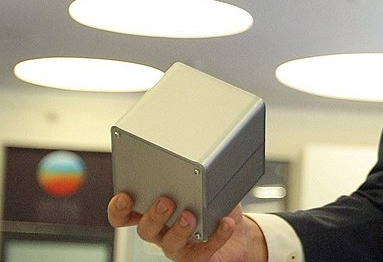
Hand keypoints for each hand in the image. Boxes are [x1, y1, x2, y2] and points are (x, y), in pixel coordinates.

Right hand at [107, 193, 266, 261]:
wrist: (237, 236)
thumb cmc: (213, 208)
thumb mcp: (202, 187)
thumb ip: (193, 177)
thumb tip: (198, 157)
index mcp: (153, 213)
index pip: (125, 215)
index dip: (119, 209)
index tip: (124, 197)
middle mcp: (161, 232)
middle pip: (146, 229)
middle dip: (154, 215)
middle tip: (165, 201)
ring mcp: (178, 246)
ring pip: (170, 243)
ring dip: (179, 229)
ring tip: (191, 215)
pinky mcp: (197, 257)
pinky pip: (203, 251)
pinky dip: (217, 236)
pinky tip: (226, 223)